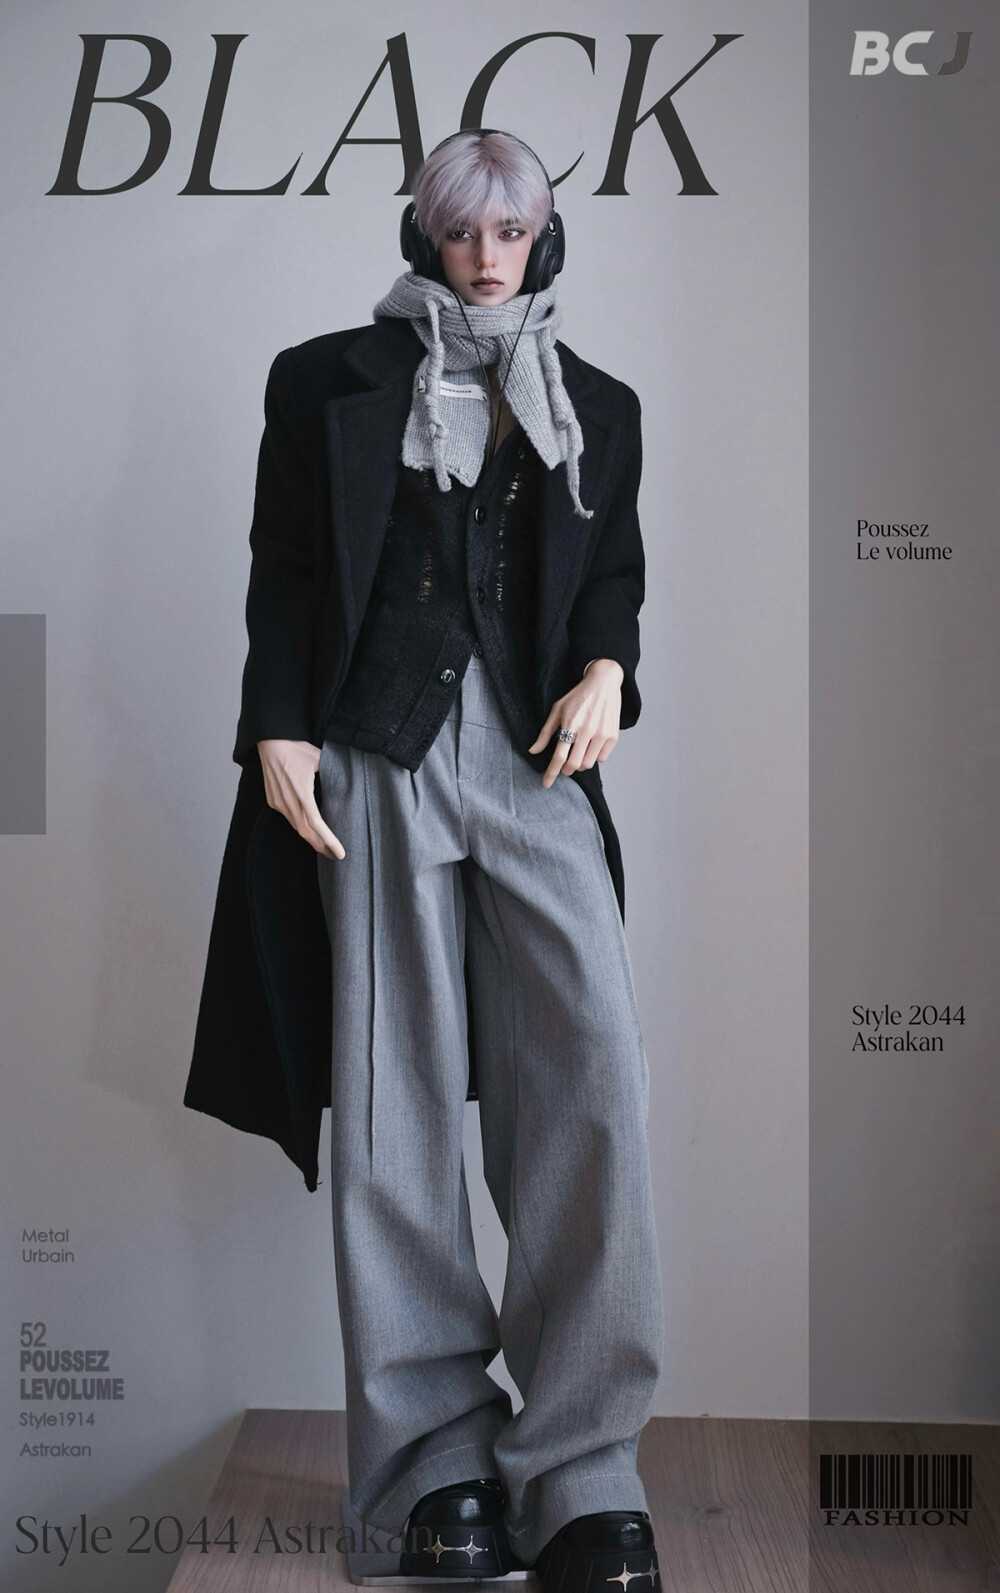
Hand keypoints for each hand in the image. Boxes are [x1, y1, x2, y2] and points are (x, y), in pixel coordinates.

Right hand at [256, 739, 345, 859]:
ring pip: (296, 826)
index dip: (329, 841)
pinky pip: (288, 818)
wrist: (270, 743)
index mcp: (302, 792)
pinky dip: (300, 826)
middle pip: (306, 832)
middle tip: (335, 855)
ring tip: (324, 845)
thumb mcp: (320, 758)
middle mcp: (289, 801)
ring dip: (310, 838)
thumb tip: (351, 779)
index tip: (340, 853)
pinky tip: (309, 828)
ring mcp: (278, 802)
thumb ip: (335, 772)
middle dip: (321, 846)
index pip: (317, 824)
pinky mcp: (273, 801)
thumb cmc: (296, 748)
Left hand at [528, 658, 623, 788]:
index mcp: (570, 724)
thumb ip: (545, 732)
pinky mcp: (613, 736)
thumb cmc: (578, 697)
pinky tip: (590, 746)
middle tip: (564, 765)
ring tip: (578, 752)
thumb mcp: (557, 710)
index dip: (551, 773)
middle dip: (566, 769)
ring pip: (588, 764)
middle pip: (574, 764)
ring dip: (579, 764)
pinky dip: (593, 757)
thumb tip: (533, 751)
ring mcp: (602, 734)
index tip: (546, 784)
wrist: (603, 683)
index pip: (559, 756)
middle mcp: (587, 731)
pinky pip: (601, 759)